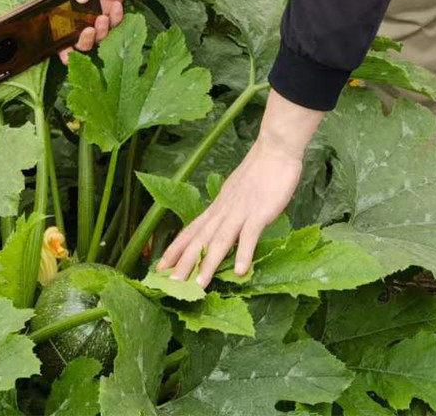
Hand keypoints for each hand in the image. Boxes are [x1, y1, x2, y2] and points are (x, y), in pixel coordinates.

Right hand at [59, 0, 150, 64]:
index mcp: (65, 5)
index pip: (59, 32)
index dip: (61, 48)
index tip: (65, 54)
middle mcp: (80, 13)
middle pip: (80, 41)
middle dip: (85, 42)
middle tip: (90, 31)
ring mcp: (97, 12)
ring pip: (99, 36)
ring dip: (102, 32)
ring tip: (104, 16)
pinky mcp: (112, 9)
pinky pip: (115, 24)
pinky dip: (117, 19)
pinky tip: (117, 5)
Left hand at [155, 135, 304, 287]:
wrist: (275, 149)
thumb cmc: (259, 172)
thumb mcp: (236, 193)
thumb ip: (228, 211)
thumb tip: (220, 227)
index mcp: (217, 207)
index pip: (191, 230)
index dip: (175, 249)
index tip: (159, 267)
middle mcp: (223, 211)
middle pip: (200, 240)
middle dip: (184, 264)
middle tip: (170, 285)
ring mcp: (240, 212)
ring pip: (220, 241)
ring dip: (208, 264)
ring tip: (198, 286)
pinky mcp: (259, 213)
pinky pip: (250, 235)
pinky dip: (243, 253)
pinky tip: (239, 271)